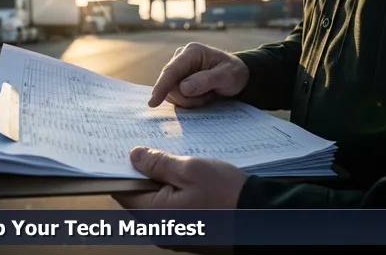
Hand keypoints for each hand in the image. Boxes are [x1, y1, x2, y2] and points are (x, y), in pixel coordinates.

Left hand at [112, 148, 243, 254]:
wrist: (261, 220)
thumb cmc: (227, 195)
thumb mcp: (191, 170)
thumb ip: (159, 164)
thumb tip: (135, 157)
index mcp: (153, 215)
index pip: (124, 190)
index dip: (124, 168)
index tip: (129, 150)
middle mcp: (158, 231)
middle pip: (141, 198)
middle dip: (146, 175)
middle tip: (158, 151)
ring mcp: (175, 236)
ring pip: (159, 204)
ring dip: (164, 184)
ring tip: (179, 164)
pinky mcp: (190, 235)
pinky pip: (174, 213)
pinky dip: (178, 196)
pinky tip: (192, 182)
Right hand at [150, 43, 249, 107]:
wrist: (237, 75)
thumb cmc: (234, 73)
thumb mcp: (226, 76)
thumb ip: (206, 81)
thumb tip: (183, 88)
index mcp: (192, 52)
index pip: (171, 70)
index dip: (161, 87)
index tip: (153, 102)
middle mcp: (181, 57)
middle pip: (170, 85)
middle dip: (187, 97)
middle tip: (207, 97)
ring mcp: (179, 68)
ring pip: (172, 92)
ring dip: (189, 99)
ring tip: (207, 94)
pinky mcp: (178, 78)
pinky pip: (175, 95)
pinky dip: (189, 100)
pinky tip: (202, 95)